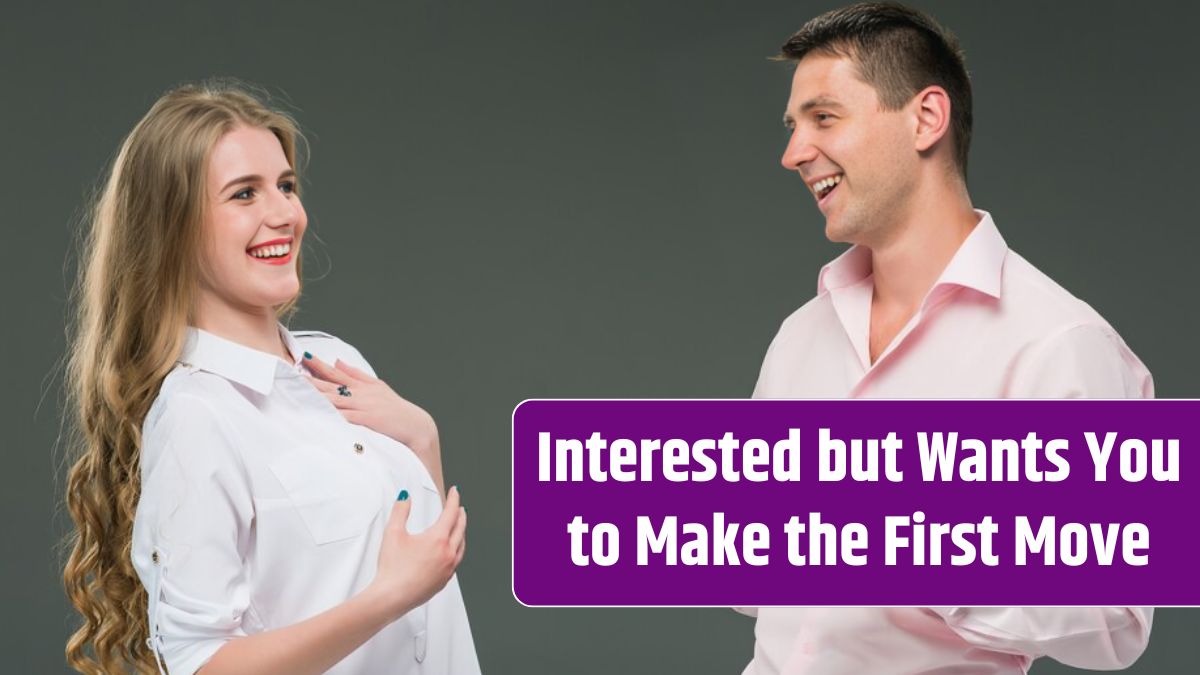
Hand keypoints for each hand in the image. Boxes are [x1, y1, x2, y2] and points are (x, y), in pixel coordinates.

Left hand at [304, 353, 439, 456]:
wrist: (416, 426)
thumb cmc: (396, 410)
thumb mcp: (378, 387)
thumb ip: (357, 375)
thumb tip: (338, 362)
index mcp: (362, 387)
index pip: (337, 373)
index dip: (319, 365)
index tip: (303, 357)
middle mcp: (361, 395)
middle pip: (331, 385)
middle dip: (312, 378)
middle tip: (292, 370)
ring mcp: (364, 407)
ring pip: (336, 399)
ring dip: (317, 395)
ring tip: (300, 390)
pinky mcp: (368, 420)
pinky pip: (346, 418)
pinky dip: (333, 415)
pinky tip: (320, 414)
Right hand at [368, 487, 466, 621]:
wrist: (392, 597)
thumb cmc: (392, 569)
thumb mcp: (393, 533)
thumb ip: (400, 511)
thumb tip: (405, 498)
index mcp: (438, 539)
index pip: (451, 513)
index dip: (453, 499)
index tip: (454, 491)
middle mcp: (447, 553)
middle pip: (460, 528)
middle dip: (460, 514)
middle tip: (458, 506)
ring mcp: (448, 569)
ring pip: (461, 545)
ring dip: (461, 532)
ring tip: (458, 527)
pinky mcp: (444, 580)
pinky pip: (456, 560)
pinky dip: (457, 549)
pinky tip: (450, 551)